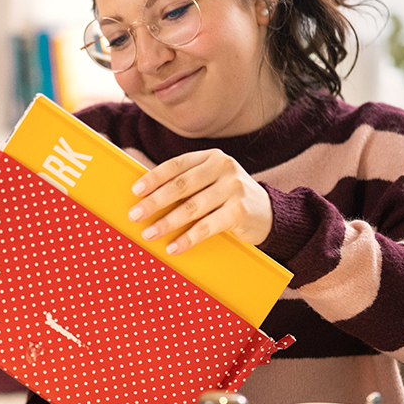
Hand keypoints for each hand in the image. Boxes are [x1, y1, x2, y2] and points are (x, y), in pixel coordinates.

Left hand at [127, 149, 271, 254]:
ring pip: (192, 207)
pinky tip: (173, 247)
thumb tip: (144, 197)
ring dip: (166, 223)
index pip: (176, 165)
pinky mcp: (240, 211)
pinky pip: (207, 227)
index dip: (154, 178)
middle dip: (154, 202)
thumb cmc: (228, 198)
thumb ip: (186, 183)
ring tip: (149, 234)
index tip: (135, 191)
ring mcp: (234, 188)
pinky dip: (187, 238)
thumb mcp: (211, 182)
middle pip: (181, 186)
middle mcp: (224, 168)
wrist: (269, 214)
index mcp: (211, 157)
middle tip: (134, 215)